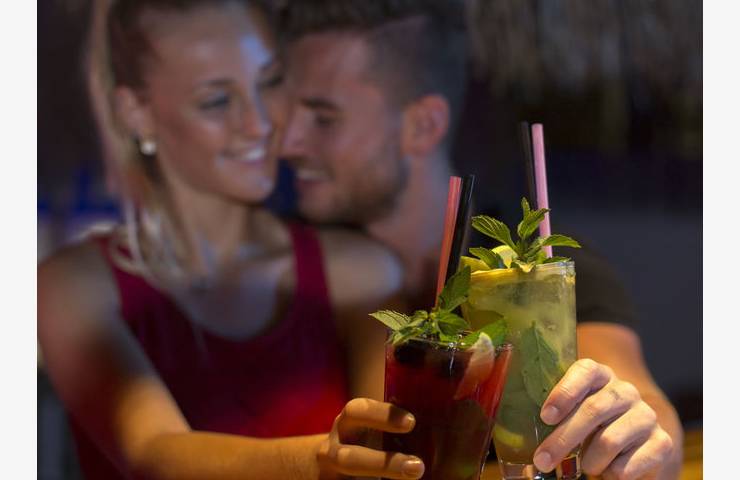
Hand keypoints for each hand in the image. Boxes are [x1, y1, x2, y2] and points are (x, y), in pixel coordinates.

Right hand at [317, 398, 423, 478]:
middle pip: (350, 457)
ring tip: (413, 476)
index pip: (358, 411)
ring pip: (349, 479)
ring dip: (380, 477)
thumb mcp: (373, 428)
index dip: (382, 415)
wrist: (329, 466)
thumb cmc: (365, 440)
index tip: (411, 422)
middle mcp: (333, 449)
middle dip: (384, 463)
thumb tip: (455, 419)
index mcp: (347, 423)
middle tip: (418, 467)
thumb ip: (399, 426)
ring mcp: (331, 475)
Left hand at [533, 359, 673, 479]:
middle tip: (542, 460)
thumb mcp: (572, 413)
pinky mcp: (661, 443)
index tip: (545, 417)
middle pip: (594, 410)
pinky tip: (607, 470)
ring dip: (589, 460)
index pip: (585, 371)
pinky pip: (628, 464)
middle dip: (563, 438)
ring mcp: (645, 416)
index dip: (564, 392)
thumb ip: (554, 417)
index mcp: (600, 375)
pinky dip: (611, 473)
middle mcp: (625, 391)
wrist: (636, 440)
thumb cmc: (590, 424)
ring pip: (609, 440)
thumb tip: (523, 444)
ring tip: (584, 466)